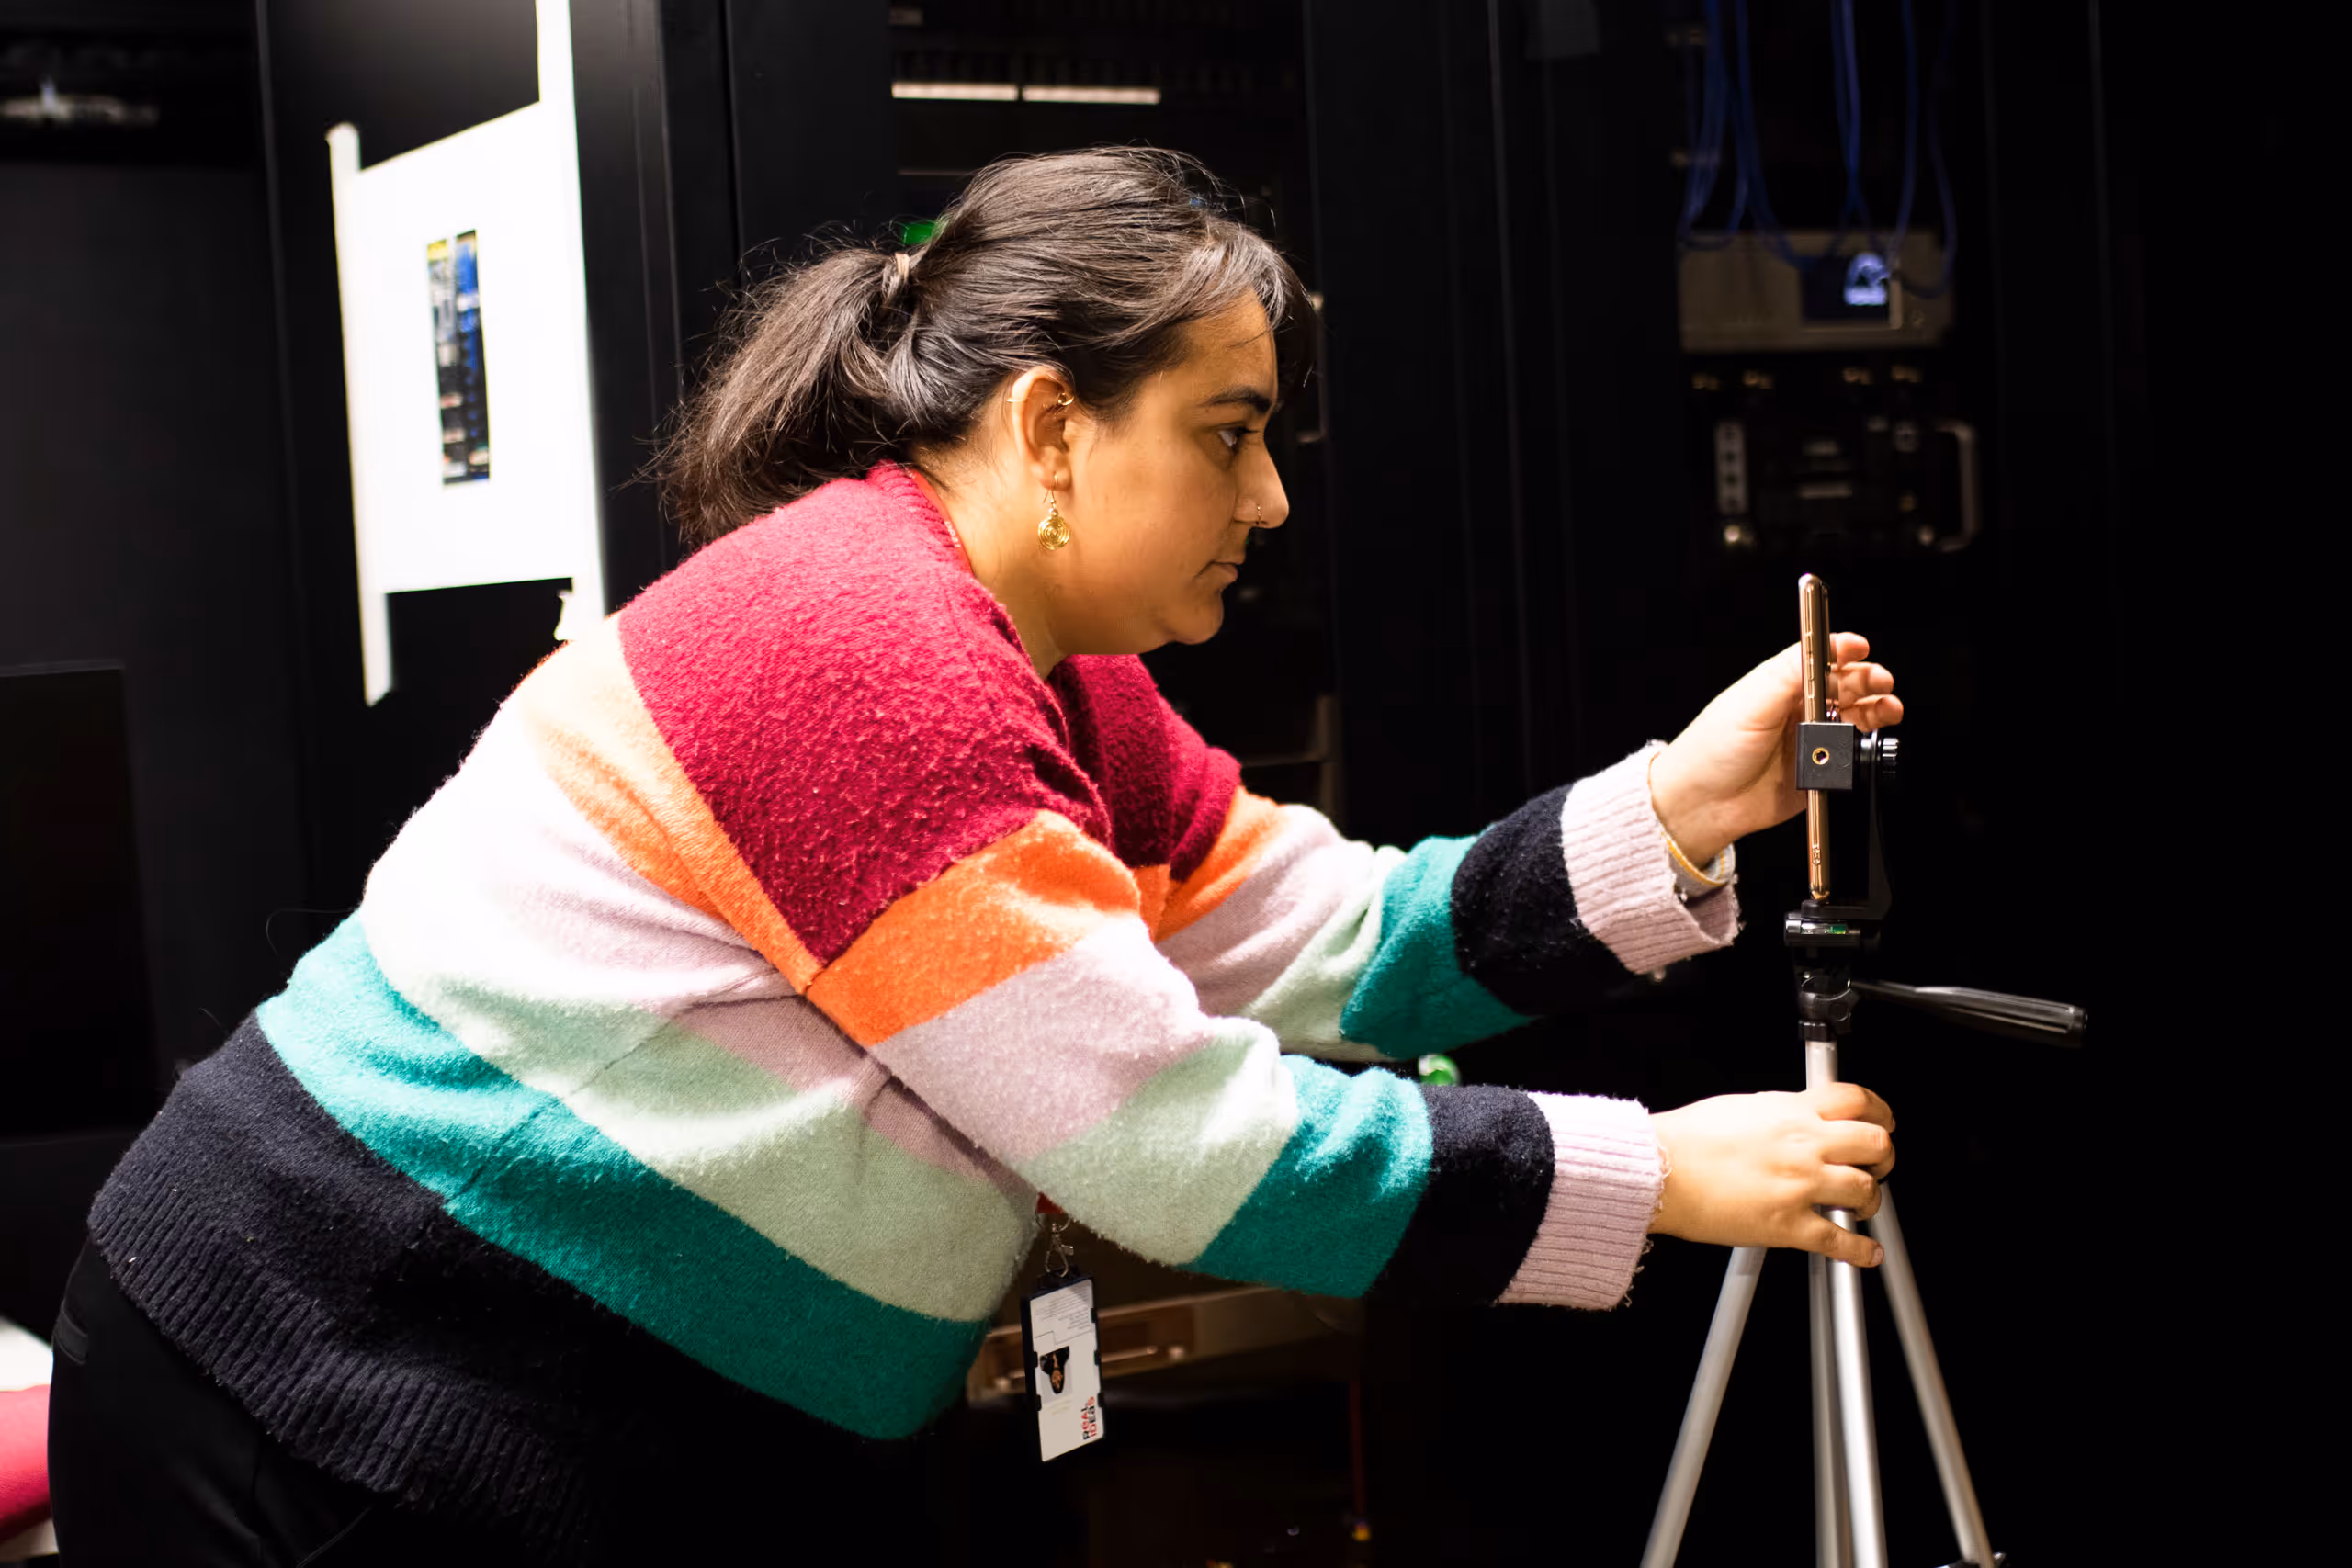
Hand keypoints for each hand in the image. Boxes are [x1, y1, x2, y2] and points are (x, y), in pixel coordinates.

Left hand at [1647, 633, 1900, 865]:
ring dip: (1874, 710)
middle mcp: (1794, 710)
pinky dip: (1862, 747)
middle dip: (1867, 680)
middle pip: (1843, 687)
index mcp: (1777, 686)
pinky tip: (1865, 740)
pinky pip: (1848, 756)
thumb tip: (1820, 646)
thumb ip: (1788, 675)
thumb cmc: (1710, 751)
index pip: (1818, 658)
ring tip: (1887, 708)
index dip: (1841, 649)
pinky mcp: (1814, 772)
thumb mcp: (1750, 702)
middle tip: (1881, 682)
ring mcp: (1806, 741)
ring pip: (1851, 719)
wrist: (1701, 805)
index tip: (1860, 647)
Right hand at [1648, 1084, 1896, 1267]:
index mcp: (1792, 1111)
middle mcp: (1803, 1144)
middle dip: (1883, 1158)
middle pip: (1875, 1144)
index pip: (1857, 1100)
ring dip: (1870, 1202)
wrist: (1659, 1169)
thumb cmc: (1686, 1139)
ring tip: (1860, 1206)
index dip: (1880, 1112)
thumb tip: (1798, 1117)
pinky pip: (1838, 1240)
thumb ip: (1780, 1112)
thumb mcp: (1740, 1107)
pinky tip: (1866, 1253)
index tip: (1882, 1121)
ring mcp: (1799, 1185)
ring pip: (1864, 1191)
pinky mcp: (1787, 1224)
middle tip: (1877, 1166)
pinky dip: (1860, 1251)